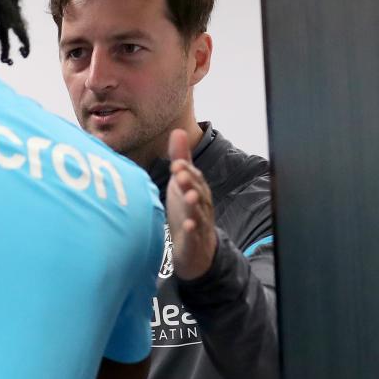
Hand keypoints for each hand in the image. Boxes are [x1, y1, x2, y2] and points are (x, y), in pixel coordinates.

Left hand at [166, 129, 217, 279]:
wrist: (195, 248)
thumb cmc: (186, 209)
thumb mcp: (182, 182)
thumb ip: (181, 158)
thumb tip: (178, 130)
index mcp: (198, 189)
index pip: (194, 177)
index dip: (186, 170)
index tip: (176, 163)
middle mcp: (201, 204)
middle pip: (198, 191)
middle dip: (190, 182)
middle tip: (179, 173)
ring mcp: (200, 222)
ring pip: (199, 212)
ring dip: (194, 204)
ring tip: (187, 197)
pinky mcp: (195, 240)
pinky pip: (196, 234)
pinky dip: (192, 229)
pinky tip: (187, 225)